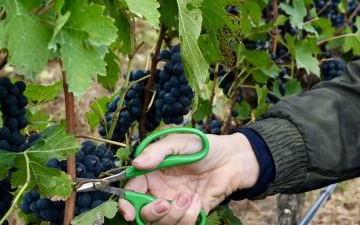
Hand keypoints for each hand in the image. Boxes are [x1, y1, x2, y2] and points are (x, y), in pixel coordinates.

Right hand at [118, 132, 259, 224]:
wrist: (233, 159)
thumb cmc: (205, 147)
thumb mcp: (180, 142)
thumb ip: (157, 151)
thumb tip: (136, 164)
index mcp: (152, 174)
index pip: (131, 192)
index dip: (126, 204)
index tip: (128, 211)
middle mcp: (160, 191)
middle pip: (143, 213)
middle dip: (150, 213)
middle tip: (164, 204)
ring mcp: (175, 204)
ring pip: (162, 222)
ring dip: (174, 213)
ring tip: (188, 196)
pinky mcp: (190, 214)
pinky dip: (189, 216)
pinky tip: (197, 200)